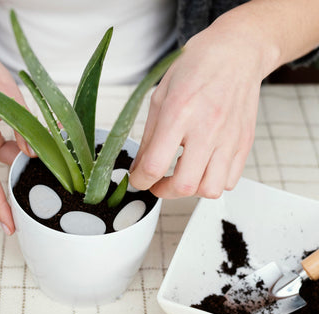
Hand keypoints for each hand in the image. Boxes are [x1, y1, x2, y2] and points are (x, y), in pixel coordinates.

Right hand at [0, 50, 34, 234]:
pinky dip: (15, 145)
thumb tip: (35, 154)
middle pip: (0, 167)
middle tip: (48, 175)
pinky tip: (27, 137)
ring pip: (3, 156)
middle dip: (22, 172)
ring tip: (43, 143)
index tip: (9, 226)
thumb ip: (23, 125)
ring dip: (22, 153)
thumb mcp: (9, 95)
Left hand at [129, 22, 271, 198]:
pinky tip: (203, 167)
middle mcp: (207, 129)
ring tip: (182, 175)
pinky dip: (213, 181)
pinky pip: (231, 180)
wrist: (236, 52)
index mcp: (179, 113)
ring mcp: (230, 138)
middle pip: (185, 185)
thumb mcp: (160, 96)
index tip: (137, 179)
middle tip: (157, 183)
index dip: (140, 180)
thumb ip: (149, 136)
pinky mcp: (244, 142)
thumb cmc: (197, 67)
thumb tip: (139, 166)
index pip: (155, 164)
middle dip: (164, 191)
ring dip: (191, 190)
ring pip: (211, 189)